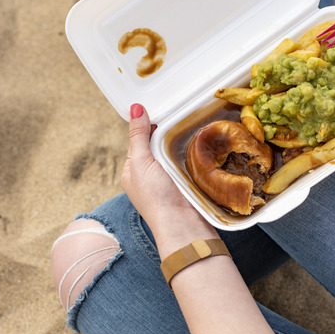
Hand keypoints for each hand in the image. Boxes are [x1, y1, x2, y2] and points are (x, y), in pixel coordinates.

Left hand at [121, 103, 216, 251]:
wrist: (183, 225)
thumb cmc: (155, 197)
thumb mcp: (140, 162)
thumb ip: (138, 135)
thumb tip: (135, 107)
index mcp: (132, 171)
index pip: (139, 141)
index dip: (149, 126)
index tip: (164, 112)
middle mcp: (149, 176)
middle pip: (158, 145)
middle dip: (168, 134)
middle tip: (182, 116)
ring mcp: (168, 180)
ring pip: (175, 153)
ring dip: (183, 143)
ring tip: (194, 126)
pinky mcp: (186, 184)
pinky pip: (189, 162)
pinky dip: (193, 154)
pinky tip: (201, 145)